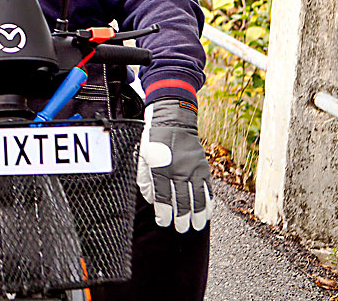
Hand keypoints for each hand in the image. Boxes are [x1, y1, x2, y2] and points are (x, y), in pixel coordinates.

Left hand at [136, 99, 212, 232]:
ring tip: (195, 226)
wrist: (173, 122)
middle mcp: (179, 170)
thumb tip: (151, 199)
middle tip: (180, 228)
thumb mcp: (141, 157)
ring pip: (198, 197)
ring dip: (197, 215)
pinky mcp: (204, 167)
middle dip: (182, 218)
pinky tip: (206, 213)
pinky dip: (208, 203)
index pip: (163, 197)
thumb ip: (144, 179)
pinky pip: (207, 189)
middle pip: (182, 200)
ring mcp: (194, 169)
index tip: (164, 222)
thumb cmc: (154, 141)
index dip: (164, 213)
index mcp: (161, 168)